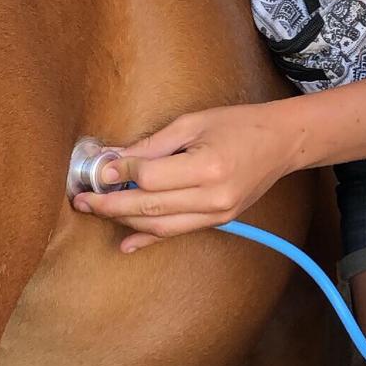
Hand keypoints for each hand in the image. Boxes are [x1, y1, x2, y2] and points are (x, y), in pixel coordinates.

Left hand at [72, 102, 304, 252]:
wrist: (283, 142)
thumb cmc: (241, 124)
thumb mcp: (195, 122)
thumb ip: (155, 144)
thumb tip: (115, 160)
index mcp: (208, 166)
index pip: (150, 178)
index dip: (120, 173)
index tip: (99, 168)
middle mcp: (213, 196)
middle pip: (150, 207)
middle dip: (110, 204)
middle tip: (82, 199)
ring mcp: (218, 213)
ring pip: (160, 226)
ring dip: (125, 220)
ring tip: (97, 211)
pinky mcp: (220, 220)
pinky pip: (178, 233)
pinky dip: (149, 238)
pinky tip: (126, 242)